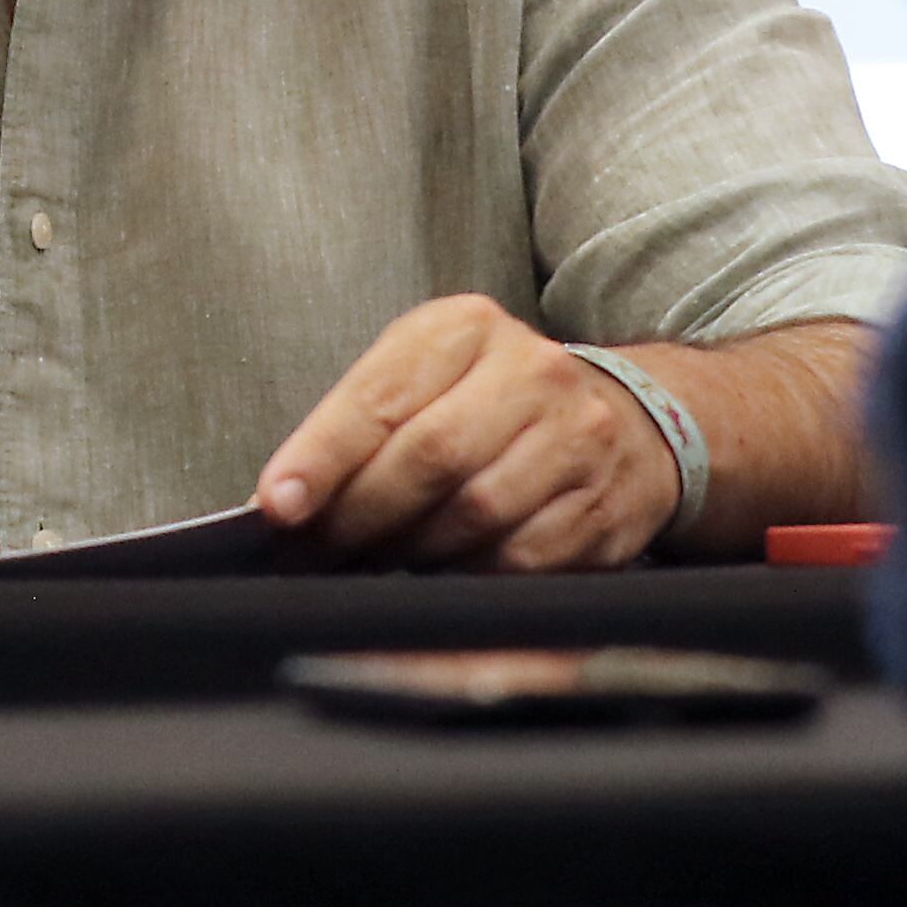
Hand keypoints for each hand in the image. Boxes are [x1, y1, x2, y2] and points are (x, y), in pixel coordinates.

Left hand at [254, 296, 684, 573]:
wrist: (628, 420)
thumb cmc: (493, 401)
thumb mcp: (426, 375)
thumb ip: (359, 423)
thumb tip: (282, 500)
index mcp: (468, 328)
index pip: (381, 395)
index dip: (323, 456)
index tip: (278, 504)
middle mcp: (530, 372)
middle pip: (429, 456)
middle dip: (360, 514)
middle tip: (316, 552)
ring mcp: (576, 437)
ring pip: (475, 512)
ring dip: (411, 551)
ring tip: (373, 562)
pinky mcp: (603, 503)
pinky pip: (521, 557)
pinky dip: (468, 575)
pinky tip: (440, 578)